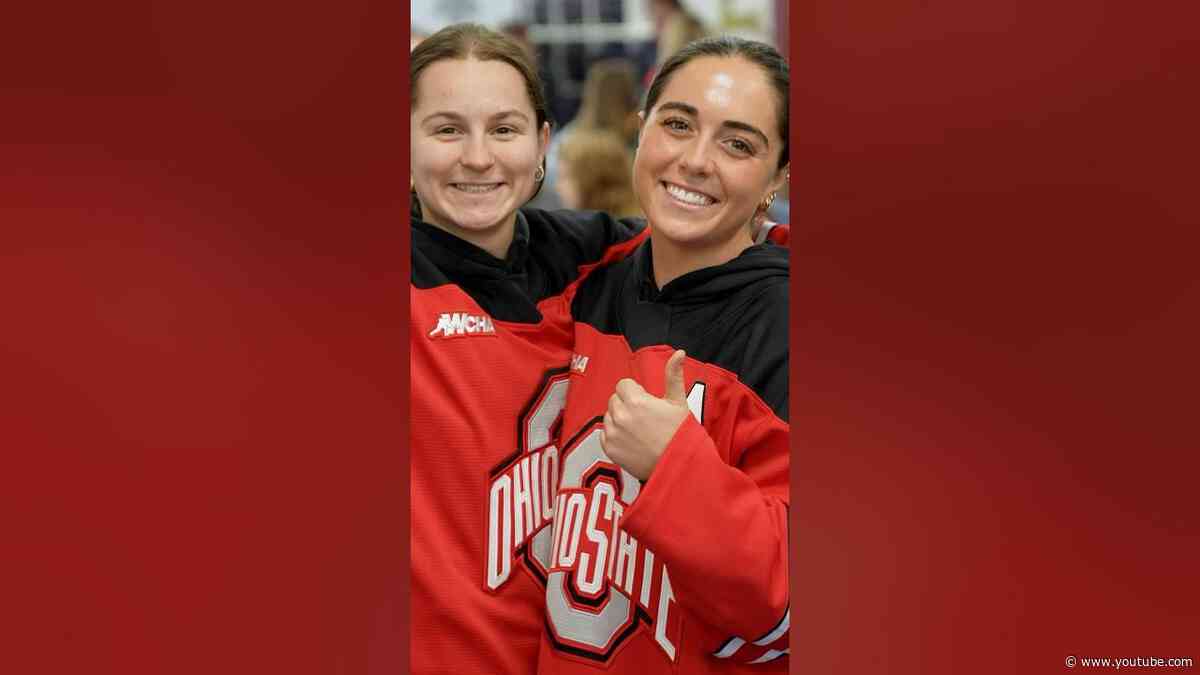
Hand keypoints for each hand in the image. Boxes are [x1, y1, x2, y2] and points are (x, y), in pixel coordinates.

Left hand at [600, 350, 689, 480]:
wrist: (678, 467)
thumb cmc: (680, 434)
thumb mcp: (679, 402)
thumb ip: (673, 375)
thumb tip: (679, 352)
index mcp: (635, 401)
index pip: (623, 385)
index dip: (636, 392)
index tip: (646, 402)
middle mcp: (620, 416)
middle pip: (615, 399)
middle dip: (627, 404)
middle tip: (644, 417)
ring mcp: (613, 433)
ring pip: (609, 416)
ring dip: (620, 419)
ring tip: (639, 430)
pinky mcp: (609, 449)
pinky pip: (605, 434)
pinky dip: (615, 436)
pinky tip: (632, 441)